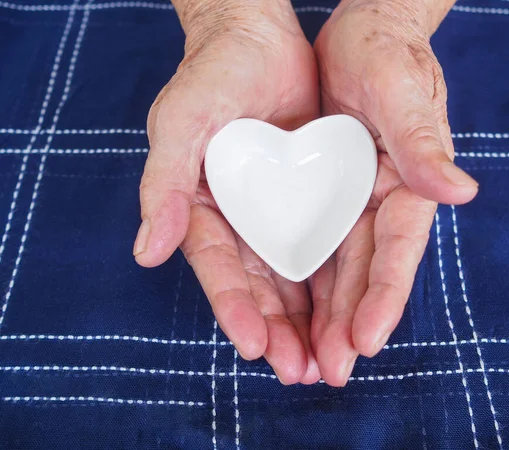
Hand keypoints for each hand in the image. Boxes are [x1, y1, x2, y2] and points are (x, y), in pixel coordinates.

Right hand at [134, 0, 320, 384]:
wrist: (258, 38)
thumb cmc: (211, 75)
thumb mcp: (180, 124)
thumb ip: (164, 186)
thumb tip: (147, 252)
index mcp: (200, 207)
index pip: (217, 268)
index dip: (235, 307)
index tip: (257, 347)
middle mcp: (238, 218)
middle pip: (258, 285)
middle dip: (278, 330)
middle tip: (302, 372)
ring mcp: (274, 210)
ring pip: (292, 275)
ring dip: (308, 320)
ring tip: (328, 362)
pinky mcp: (308, 197)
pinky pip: (321, 244)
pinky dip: (332, 280)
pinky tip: (347, 313)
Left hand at [311, 0, 477, 385]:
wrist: (361, 32)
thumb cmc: (388, 54)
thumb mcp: (402, 91)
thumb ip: (424, 142)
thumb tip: (461, 192)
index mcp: (408, 184)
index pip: (398, 251)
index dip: (384, 296)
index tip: (366, 340)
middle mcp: (381, 202)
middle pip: (364, 272)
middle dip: (347, 322)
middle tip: (327, 371)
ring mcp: (351, 201)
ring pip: (336, 268)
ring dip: (322, 315)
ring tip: (303, 360)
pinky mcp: (323, 193)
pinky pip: (311, 243)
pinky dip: (301, 280)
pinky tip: (286, 312)